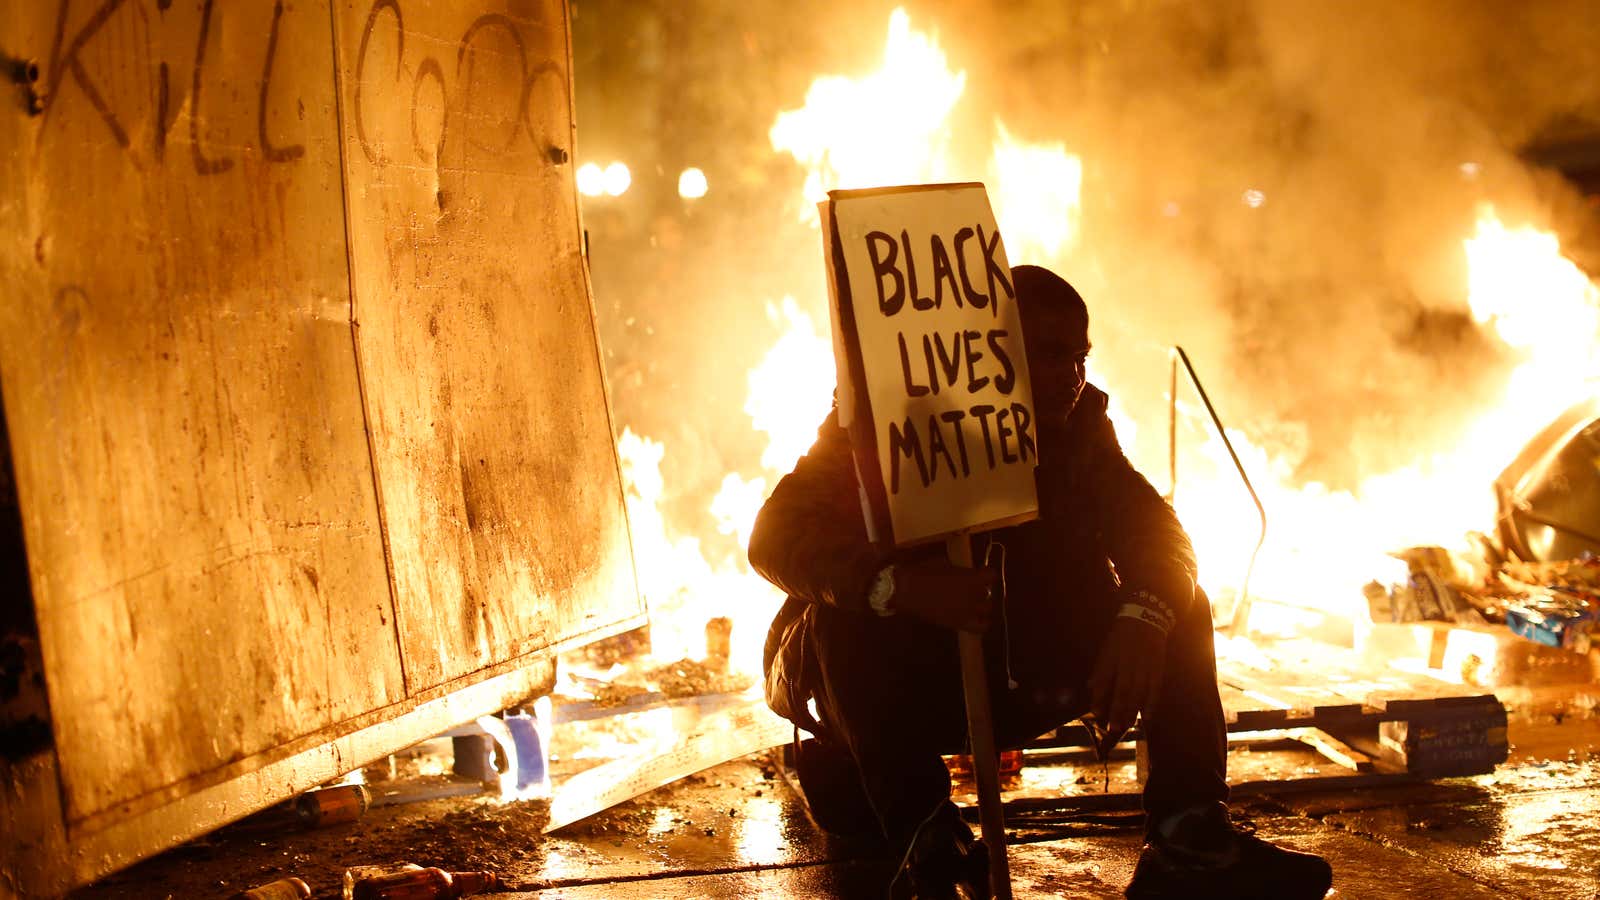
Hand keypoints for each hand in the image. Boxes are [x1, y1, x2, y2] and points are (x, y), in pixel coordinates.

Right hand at [887, 559, 997, 632]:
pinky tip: (974, 618)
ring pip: (987, 609)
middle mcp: (975, 595)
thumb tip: (965, 573)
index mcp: (972, 577)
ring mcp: (969, 611)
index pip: (992, 575)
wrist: (906, 590)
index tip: (979, 573)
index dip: (985, 574)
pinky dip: (981, 623)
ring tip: (969, 603)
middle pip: (988, 593)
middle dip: (980, 590)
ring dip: (980, 604)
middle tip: (969, 588)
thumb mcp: (944, 564)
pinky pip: (981, 627)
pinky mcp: (960, 623)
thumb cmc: (923, 572)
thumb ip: (960, 570)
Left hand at [1088, 616, 1166, 737]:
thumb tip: (1090, 687)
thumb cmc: (1122, 636)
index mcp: (1113, 656)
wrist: (1147, 619)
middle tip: (1113, 728)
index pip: (1105, 679)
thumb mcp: (1107, 648)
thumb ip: (1100, 669)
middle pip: (1123, 690)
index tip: (1096, 712)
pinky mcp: (1158, 668)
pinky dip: (1152, 703)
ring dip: (1133, 711)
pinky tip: (1147, 716)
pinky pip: (1155, 689)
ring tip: (1126, 726)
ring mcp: (1145, 666)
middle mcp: (1129, 663)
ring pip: (1139, 692)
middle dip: (1117, 710)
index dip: (1100, 696)